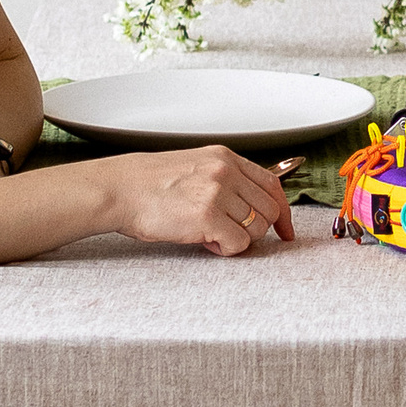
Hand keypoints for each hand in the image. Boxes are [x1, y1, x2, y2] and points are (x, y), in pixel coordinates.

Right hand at [106, 143, 296, 258]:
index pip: (272, 184)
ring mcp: (218, 192)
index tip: (285, 230)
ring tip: (209, 234)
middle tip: (229, 234)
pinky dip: (224, 249)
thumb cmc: (149, 184)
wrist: (120, 190)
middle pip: (269, 210)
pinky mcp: (207, 216)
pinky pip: (237, 244)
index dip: (283, 212)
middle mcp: (225, 172)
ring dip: (236, 239)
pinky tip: (204, 240)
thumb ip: (225, 180)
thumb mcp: (194, 166)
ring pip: (256, 229)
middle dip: (255, 229)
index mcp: (224, 158)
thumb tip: (249, 206)